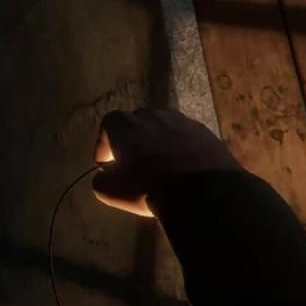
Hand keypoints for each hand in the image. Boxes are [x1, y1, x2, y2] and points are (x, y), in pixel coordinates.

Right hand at [92, 108, 239, 216]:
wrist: (202, 191)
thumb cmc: (148, 187)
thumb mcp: (110, 191)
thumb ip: (100, 179)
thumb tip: (105, 175)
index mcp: (125, 123)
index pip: (107, 126)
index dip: (104, 145)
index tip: (105, 164)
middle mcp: (151, 114)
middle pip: (136, 124)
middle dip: (132, 142)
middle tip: (133, 165)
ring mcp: (181, 120)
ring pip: (163, 129)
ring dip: (158, 144)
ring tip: (160, 167)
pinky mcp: (204, 131)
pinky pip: (186, 138)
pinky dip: (181, 149)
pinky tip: (183, 169)